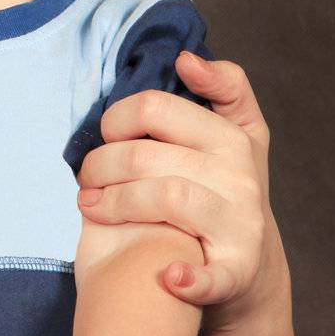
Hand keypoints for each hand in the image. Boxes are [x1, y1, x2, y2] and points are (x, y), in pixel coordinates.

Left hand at [75, 54, 286, 335]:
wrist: (249, 268)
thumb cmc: (224, 190)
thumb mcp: (237, 131)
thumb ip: (223, 88)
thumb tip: (186, 58)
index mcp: (231, 136)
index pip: (156, 108)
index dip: (118, 118)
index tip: (106, 132)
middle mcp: (239, 175)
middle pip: (147, 154)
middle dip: (100, 164)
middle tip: (84, 177)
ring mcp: (241, 222)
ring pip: (166, 197)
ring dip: (115, 203)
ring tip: (89, 205)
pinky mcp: (238, 269)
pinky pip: (213, 274)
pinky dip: (190, 277)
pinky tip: (168, 275)